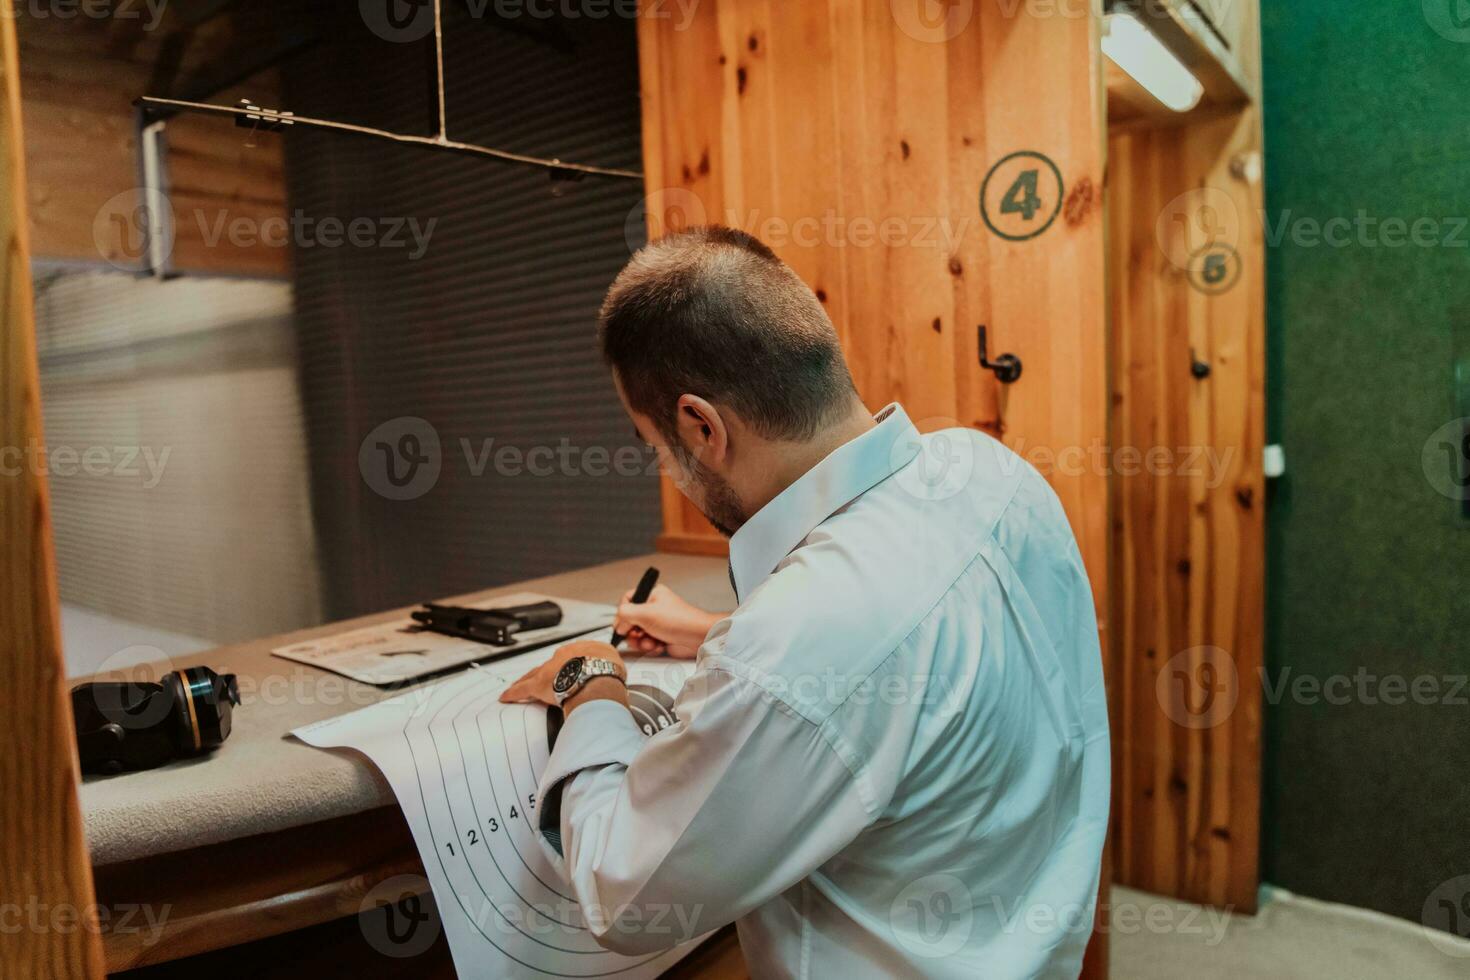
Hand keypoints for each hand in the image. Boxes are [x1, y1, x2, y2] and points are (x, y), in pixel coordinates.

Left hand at [499, 640, 626, 708]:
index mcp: (582, 649)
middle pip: (551, 665)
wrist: (598, 675)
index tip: (569, 672)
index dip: (570, 666)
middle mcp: (564, 655)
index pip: (572, 657)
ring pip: (534, 675)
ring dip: (527, 681)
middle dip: (547, 673)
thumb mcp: (614, 663)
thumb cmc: (608, 670)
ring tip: (520, 685)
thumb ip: (610, 666)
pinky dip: (513, 693)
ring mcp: (550, 669)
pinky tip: (506, 696)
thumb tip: (613, 674)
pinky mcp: (538, 684)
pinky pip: (522, 689)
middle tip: (545, 681)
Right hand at [613, 585, 721, 658]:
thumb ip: (625, 614)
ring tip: (650, 642)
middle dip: (633, 632)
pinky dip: (650, 647)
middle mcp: (655, 608)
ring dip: (641, 642)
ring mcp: (658, 623)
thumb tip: (618, 624)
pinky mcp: (662, 637)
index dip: (622, 614)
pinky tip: (658, 646)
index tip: (622, 624)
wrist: (698, 638)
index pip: (628, 600)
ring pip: (638, 634)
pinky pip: (647, 643)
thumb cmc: (678, 621)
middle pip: (631, 620)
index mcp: (652, 595)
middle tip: (638, 635)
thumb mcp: (646, 613)